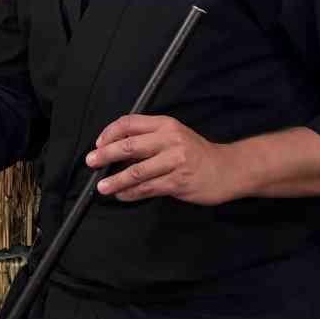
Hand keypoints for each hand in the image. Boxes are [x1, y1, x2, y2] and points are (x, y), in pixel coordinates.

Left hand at [86, 114, 243, 204]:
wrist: (228, 169)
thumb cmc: (197, 154)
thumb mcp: (174, 136)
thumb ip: (148, 139)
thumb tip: (114, 148)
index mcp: (166, 125)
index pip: (130, 123)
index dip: (110, 133)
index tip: (98, 144)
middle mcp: (170, 140)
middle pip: (129, 146)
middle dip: (106, 155)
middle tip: (92, 162)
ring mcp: (175, 161)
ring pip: (137, 171)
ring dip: (116, 180)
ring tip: (102, 187)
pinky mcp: (179, 181)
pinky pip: (149, 188)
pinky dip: (131, 193)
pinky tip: (122, 195)